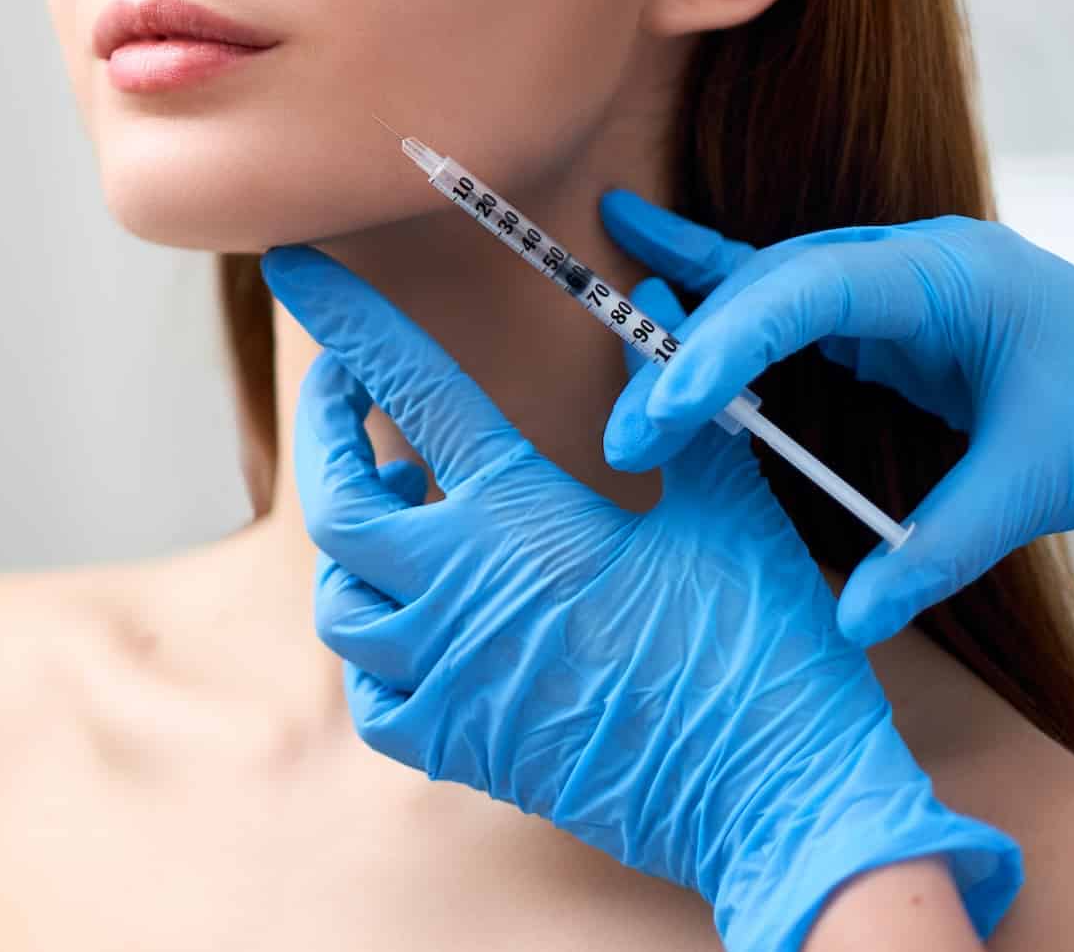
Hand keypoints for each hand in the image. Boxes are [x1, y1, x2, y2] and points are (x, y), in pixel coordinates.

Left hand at [262, 244, 1022, 951]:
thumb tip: (659, 302)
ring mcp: (449, 679)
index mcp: (525, 518)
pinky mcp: (458, 750)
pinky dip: (377, 655)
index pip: (414, 387)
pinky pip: (371, 696)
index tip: (292, 267)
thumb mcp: (733, 514)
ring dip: (354, 551)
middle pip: (336, 499)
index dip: (348, 318)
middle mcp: (462, 593)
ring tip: (407, 514)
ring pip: (339, 601)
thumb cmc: (764, 656)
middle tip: (349, 394)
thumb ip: (676, 407)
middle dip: (327, 433)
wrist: (781, 806)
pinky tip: (421, 628)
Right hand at [596, 194, 1073, 640]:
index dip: (722, 343)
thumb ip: (936, 548)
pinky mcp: (900, 318)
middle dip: (691, 349)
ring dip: (696, 312)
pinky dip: (730, 299)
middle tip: (630, 428)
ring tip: (605, 306)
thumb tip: (848, 618)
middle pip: (773, 285)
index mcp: (949, 277)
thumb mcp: (1037, 486)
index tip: (665, 406)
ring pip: (775, 284)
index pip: (805, 292)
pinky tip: (660, 257)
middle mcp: (915, 263)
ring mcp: (904, 285)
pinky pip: (796, 304)